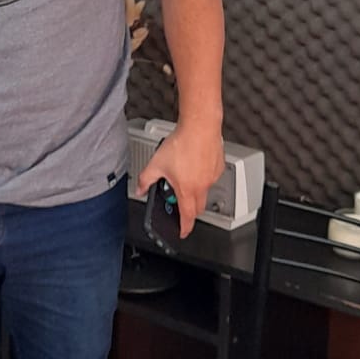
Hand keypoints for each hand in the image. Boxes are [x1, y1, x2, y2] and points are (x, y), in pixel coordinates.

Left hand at [136, 120, 224, 237]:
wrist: (200, 126)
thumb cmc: (182, 143)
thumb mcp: (156, 164)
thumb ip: (146, 180)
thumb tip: (141, 189)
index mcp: (187, 189)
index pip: (187, 217)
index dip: (184, 228)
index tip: (182, 232)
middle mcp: (202, 186)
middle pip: (198, 207)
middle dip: (189, 210)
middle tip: (179, 203)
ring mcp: (212, 177)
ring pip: (205, 191)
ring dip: (195, 190)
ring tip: (183, 174)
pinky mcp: (218, 167)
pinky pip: (211, 178)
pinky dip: (202, 177)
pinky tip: (193, 163)